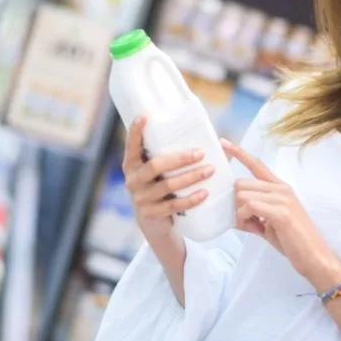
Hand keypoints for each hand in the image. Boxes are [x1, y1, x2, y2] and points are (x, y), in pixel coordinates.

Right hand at [122, 116, 214, 239]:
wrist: (152, 223)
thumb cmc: (159, 187)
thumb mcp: (156, 172)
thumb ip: (165, 156)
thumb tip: (199, 138)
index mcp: (131, 164)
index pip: (131, 145)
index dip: (136, 131)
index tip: (144, 116)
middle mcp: (133, 180)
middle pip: (156, 165)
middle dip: (180, 158)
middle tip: (201, 153)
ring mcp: (140, 198)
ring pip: (168, 186)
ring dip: (191, 177)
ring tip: (209, 170)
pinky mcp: (151, 214)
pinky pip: (174, 206)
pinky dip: (191, 199)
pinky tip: (205, 193)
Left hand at [222, 138, 340, 291]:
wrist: (314, 257)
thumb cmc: (292, 241)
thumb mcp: (269, 222)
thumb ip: (253, 211)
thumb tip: (234, 211)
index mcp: (280, 187)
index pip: (256, 164)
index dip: (238, 153)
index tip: (223, 142)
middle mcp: (281, 188)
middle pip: (241, 183)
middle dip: (236, 203)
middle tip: (246, 221)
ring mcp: (282, 198)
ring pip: (243, 195)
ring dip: (240, 214)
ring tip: (253, 227)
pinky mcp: (281, 211)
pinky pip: (249, 206)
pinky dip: (245, 219)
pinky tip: (254, 228)